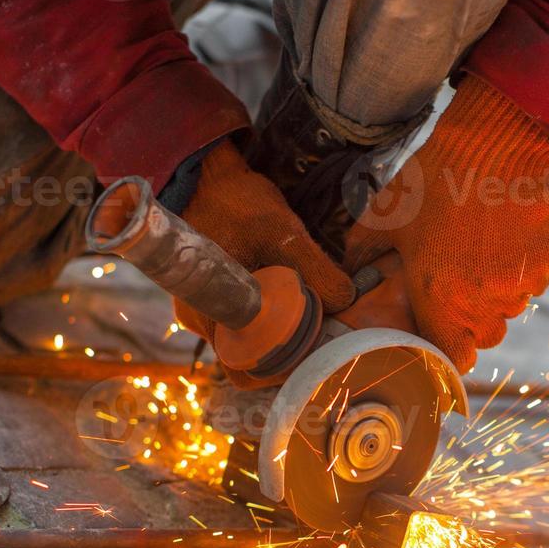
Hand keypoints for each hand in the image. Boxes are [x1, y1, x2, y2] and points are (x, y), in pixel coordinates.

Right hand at [171, 141, 352, 359]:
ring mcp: (205, 309)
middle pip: (251, 360)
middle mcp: (202, 320)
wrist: (202, 174)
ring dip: (280, 333)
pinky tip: (292, 297)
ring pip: (249, 340)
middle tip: (323, 335)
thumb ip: (315, 268)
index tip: (315, 354)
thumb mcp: (281, 231)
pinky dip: (268, 315)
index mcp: (211, 315)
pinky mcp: (213, 295)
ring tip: (313, 314)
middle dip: (288, 352)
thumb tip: (346, 301)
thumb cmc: (235, 202)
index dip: (283, 372)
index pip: (247, 373)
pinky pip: (243, 319)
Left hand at [343, 75, 548, 373]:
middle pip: (485, 335)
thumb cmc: (436, 178)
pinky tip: (505, 234)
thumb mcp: (386, 215)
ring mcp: (523, 283)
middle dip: (470, 319)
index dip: (446, 350)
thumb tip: (350, 276)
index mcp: (442, 300)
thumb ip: (363, 254)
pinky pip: (534, 279)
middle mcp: (487, 301)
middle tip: (456, 281)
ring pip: (510, 306)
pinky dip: (521, 268)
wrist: (499, 141)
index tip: (440, 333)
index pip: (453, 357)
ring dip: (496, 291)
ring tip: (480, 250)